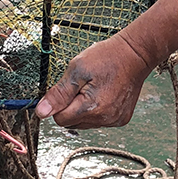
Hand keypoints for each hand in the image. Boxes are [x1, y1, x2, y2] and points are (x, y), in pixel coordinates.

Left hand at [36, 33, 151, 129]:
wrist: (136, 54)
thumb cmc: (107, 57)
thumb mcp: (77, 69)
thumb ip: (58, 94)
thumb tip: (42, 112)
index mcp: (90, 108)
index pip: (60, 119)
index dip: (59, 105)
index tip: (66, 89)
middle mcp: (103, 119)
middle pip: (72, 124)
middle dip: (71, 107)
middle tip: (81, 87)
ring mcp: (114, 120)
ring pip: (85, 124)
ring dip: (83, 110)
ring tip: (94, 88)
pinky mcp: (121, 119)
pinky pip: (99, 121)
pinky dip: (97, 111)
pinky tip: (104, 95)